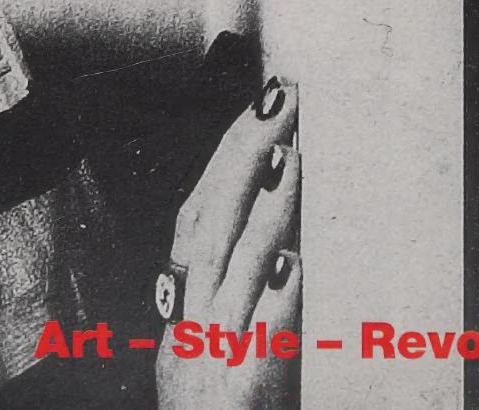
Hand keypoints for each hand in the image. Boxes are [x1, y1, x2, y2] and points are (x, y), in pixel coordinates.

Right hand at [156, 77, 301, 408]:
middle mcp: (192, 325)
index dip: (225, 154)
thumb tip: (274, 229)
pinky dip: (272, 304)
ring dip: (260, 209)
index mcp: (185, 309)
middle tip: (278, 99)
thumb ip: (228, 290)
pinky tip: (292, 264)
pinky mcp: (241, 397)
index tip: (258, 104)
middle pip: (212, 225)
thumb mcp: (207, 343)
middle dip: (243, 154)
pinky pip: (258, 347)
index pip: (199, 213)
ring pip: (233, 272)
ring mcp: (214, 358)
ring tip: (289, 154)